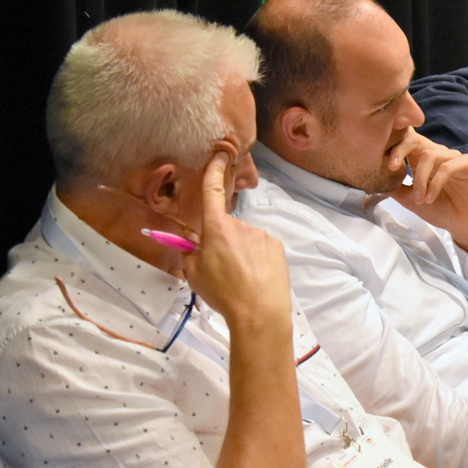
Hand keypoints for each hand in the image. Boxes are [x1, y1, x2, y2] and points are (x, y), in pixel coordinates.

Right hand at [183, 149, 291, 329]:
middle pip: (226, 227)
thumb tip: (193, 244)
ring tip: (241, 278)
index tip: (219, 154)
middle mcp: (241, 225)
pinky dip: (257, 258)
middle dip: (222, 241)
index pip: (212, 192)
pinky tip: (256, 276)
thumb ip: (190, 253)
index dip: (213, 171)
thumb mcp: (193, 274)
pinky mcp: (277, 246)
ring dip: (241, 252)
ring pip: (245, 239)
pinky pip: (261, 247)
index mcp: (217, 229)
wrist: (259, 313)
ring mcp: (261, 234)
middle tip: (221, 269)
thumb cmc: (223, 294)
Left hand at [387, 129, 467, 251]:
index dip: (392, 145)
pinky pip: (447, 166)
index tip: (382, 163)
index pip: (406, 141)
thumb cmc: (442, 211)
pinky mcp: (467, 164)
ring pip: (429, 155)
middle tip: (391, 167)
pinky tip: (431, 198)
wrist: (466, 226)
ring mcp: (453, 158)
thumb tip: (375, 181)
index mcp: (422, 160)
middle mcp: (437, 154)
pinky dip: (435, 183)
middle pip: (415, 140)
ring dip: (419, 178)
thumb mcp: (412, 202)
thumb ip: (396, 189)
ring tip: (420, 199)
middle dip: (400, 150)